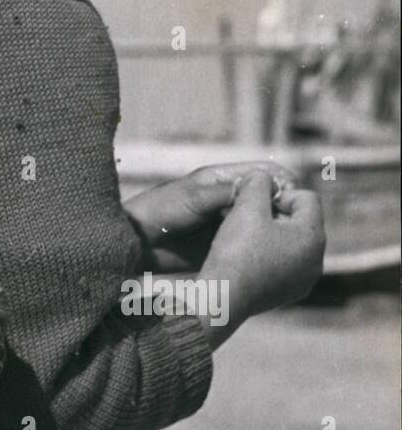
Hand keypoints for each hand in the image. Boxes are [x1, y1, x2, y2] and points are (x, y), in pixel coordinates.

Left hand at [124, 162, 299, 271]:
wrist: (134, 241)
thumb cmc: (159, 211)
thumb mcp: (193, 198)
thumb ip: (223, 193)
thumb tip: (259, 190)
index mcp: (222, 179)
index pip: (263, 172)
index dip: (280, 182)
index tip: (292, 199)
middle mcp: (228, 198)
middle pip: (266, 198)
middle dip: (282, 207)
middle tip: (295, 226)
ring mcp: (227, 221)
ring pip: (261, 222)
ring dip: (275, 229)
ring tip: (287, 242)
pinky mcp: (224, 244)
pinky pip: (249, 242)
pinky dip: (262, 246)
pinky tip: (271, 257)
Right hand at [198, 172, 324, 340]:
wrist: (222, 297)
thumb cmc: (236, 249)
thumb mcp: (247, 205)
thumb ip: (258, 182)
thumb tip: (262, 177)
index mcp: (314, 237)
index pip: (306, 198)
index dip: (279, 193)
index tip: (255, 204)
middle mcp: (316, 261)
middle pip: (301, 221)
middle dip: (276, 214)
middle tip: (248, 218)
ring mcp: (303, 281)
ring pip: (291, 244)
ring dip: (271, 235)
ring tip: (245, 238)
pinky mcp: (288, 294)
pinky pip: (283, 265)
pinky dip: (267, 257)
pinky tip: (245, 259)